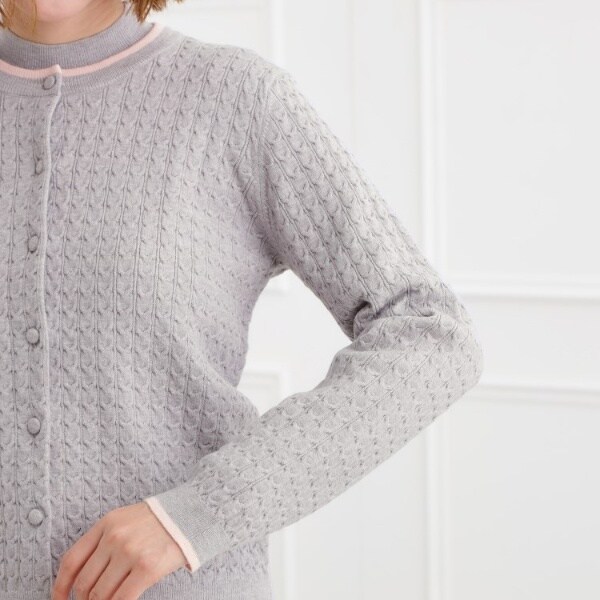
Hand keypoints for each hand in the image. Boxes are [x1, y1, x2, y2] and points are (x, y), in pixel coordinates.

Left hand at [51, 501, 188, 599]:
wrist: (194, 513)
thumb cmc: (160, 520)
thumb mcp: (127, 520)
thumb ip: (105, 541)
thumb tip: (84, 578)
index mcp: (106, 523)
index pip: (71, 560)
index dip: (60, 586)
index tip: (59, 599)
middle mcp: (114, 537)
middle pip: (84, 582)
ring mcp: (130, 552)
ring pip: (101, 595)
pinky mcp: (147, 568)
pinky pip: (121, 599)